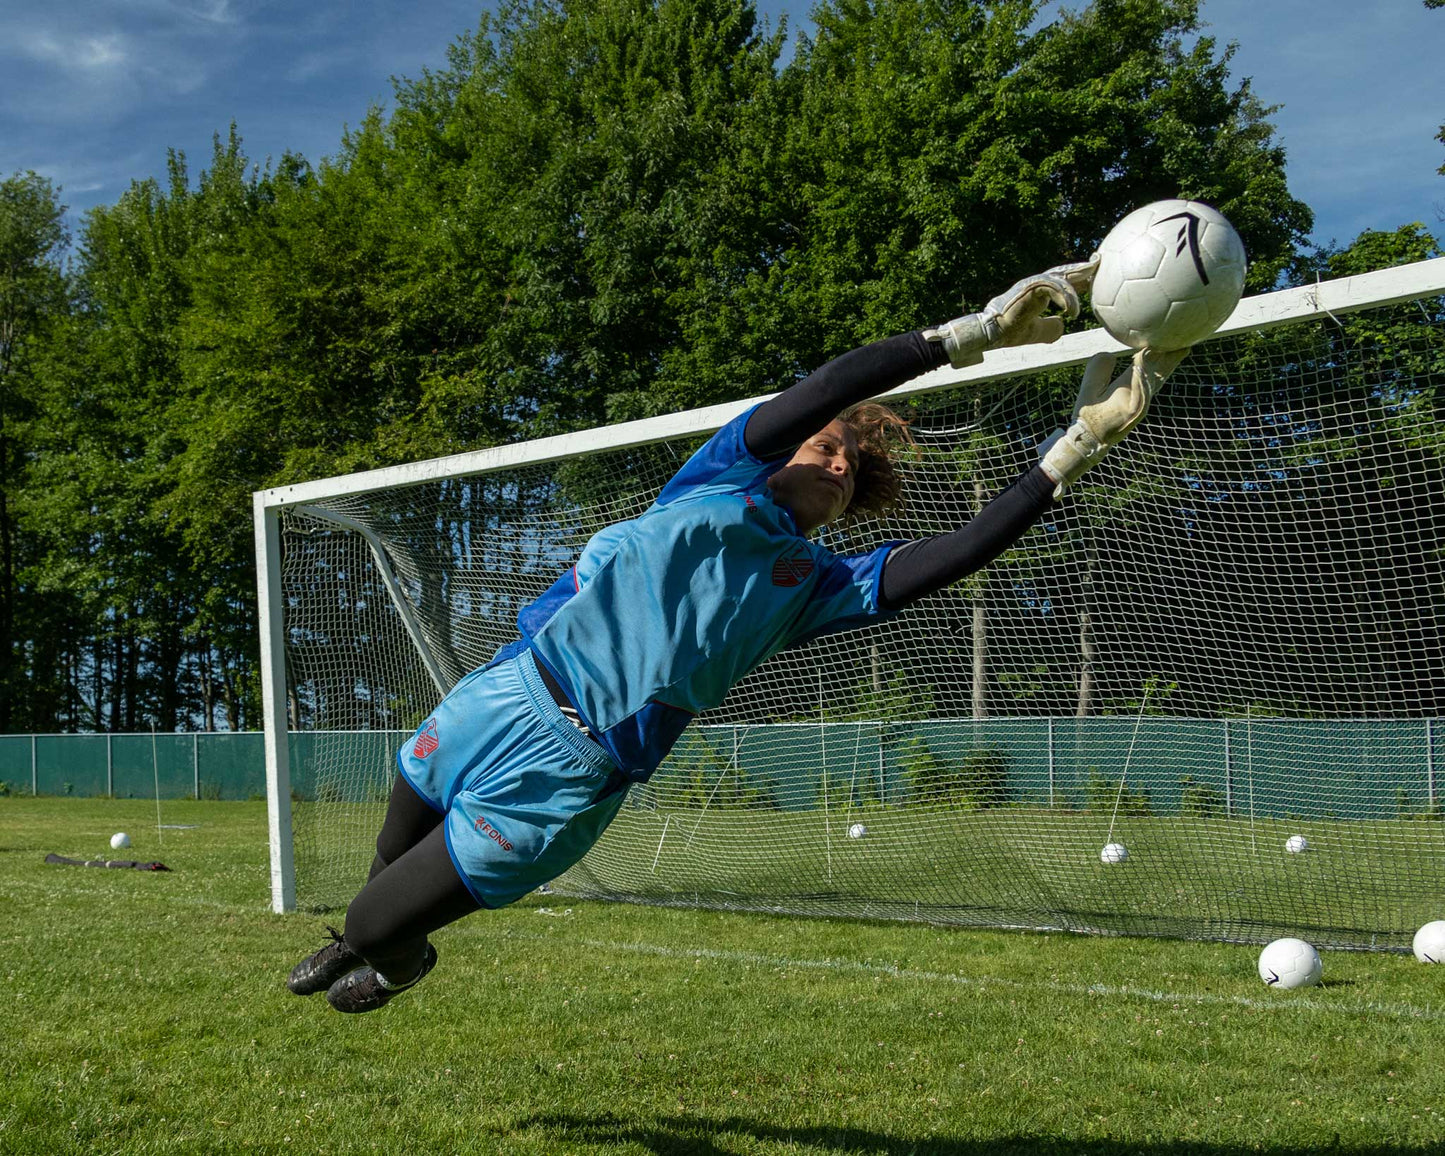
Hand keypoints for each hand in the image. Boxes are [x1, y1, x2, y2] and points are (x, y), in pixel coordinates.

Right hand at [981, 257, 1098, 348]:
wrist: (993, 332)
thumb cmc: (1011, 331)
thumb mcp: (1037, 332)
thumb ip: (1050, 327)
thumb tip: (1062, 325)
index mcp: (1039, 291)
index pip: (1062, 280)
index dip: (1079, 277)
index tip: (1094, 274)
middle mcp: (1036, 283)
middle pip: (1064, 271)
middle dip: (1082, 268)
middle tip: (1098, 263)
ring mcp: (1032, 284)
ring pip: (1060, 280)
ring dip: (1072, 294)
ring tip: (1077, 310)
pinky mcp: (1029, 288)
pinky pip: (1052, 287)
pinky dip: (1063, 298)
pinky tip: (1070, 312)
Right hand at [1039, 347, 1186, 494]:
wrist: (1092, 442)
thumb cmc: (1087, 417)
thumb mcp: (1087, 391)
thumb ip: (1098, 369)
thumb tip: (1112, 355)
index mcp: (1129, 395)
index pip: (1142, 366)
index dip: (1149, 350)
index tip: (1157, 335)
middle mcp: (1142, 400)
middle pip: (1158, 370)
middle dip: (1168, 353)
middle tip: (1181, 337)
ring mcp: (1145, 404)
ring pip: (1160, 378)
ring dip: (1170, 362)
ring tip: (1182, 348)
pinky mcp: (1143, 407)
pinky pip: (1156, 385)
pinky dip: (1162, 372)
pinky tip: (1167, 366)